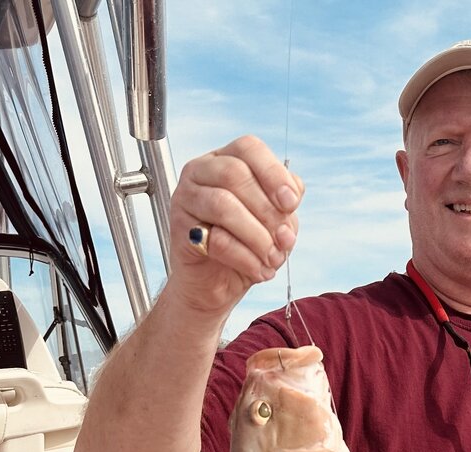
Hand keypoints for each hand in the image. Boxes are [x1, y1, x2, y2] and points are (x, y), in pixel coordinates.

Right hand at [167, 135, 303, 317]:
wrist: (217, 284)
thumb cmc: (247, 246)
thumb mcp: (275, 222)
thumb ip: (284, 206)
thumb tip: (290, 199)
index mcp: (227, 159)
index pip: (249, 147)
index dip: (273, 173)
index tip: (291, 204)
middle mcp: (201, 171)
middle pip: (235, 174)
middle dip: (268, 212)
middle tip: (285, 241)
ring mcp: (186, 197)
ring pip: (223, 205)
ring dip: (257, 237)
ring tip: (273, 260)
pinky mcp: (179, 228)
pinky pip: (215, 238)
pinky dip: (245, 258)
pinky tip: (259, 271)